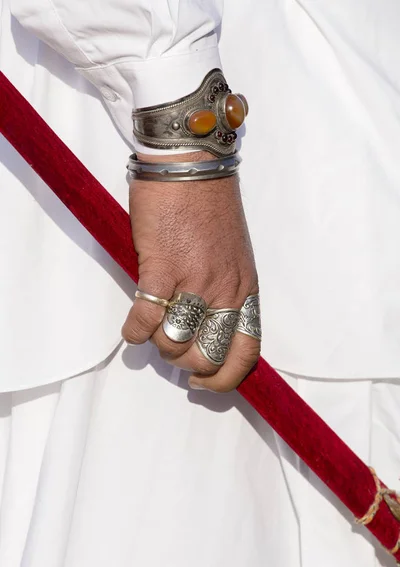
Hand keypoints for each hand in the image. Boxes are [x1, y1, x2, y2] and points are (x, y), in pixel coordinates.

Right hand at [122, 151, 259, 391]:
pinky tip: (133, 326)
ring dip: (159, 344)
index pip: (247, 352)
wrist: (192, 164)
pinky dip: (135, 330)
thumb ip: (224, 292)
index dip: (225, 379)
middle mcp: (225, 292)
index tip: (204, 381)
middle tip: (174, 352)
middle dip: (187, 365)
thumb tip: (203, 326)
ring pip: (174, 343)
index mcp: (246, 290)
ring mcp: (195, 282)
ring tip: (153, 328)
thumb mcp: (233, 256)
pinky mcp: (162, 269)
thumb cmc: (210, 209)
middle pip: (208, 356)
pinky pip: (146, 319)